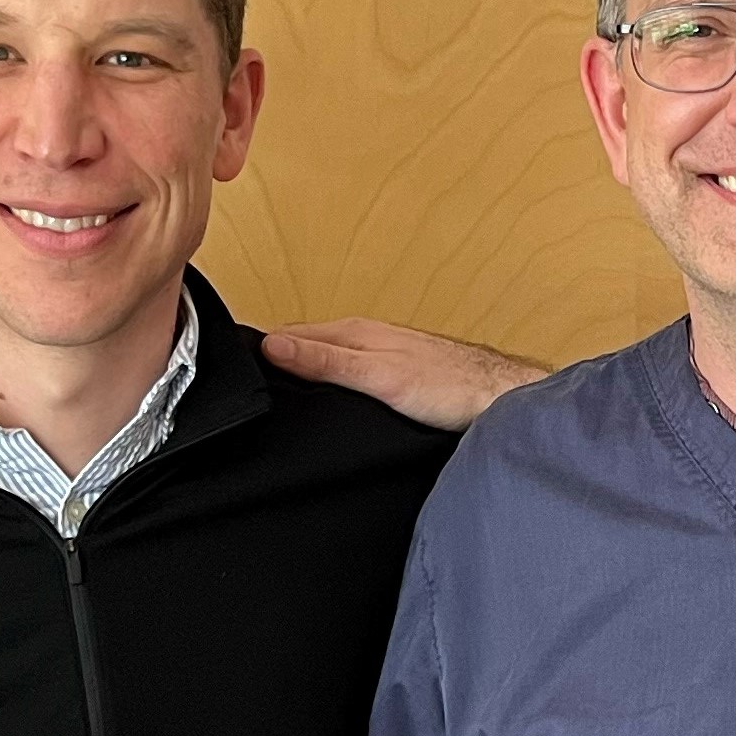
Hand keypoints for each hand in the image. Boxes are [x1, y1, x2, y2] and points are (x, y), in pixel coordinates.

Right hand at [260, 318, 542, 432]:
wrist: (500, 401)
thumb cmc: (451, 387)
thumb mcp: (379, 376)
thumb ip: (327, 362)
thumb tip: (273, 346)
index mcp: (355, 332)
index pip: (291, 335)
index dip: (263, 352)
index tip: (235, 372)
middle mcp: (367, 339)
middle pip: (308, 348)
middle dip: (280, 362)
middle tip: (247, 387)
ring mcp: (382, 357)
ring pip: (330, 363)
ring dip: (307, 374)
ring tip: (280, 394)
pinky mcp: (397, 377)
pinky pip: (352, 377)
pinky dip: (334, 387)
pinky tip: (331, 404)